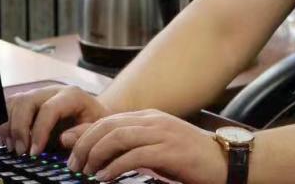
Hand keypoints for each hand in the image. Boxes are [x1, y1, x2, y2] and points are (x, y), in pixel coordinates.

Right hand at [0, 85, 112, 155]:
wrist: (92, 114)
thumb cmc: (94, 123)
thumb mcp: (96, 129)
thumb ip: (82, 134)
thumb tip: (64, 138)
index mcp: (71, 95)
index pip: (48, 109)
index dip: (38, 132)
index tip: (34, 153)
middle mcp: (52, 90)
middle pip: (26, 101)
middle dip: (19, 129)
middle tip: (21, 152)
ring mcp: (39, 93)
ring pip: (14, 102)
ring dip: (8, 126)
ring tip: (13, 147)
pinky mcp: (29, 101)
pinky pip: (8, 106)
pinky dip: (3, 122)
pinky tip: (6, 140)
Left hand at [65, 109, 228, 183]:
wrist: (225, 161)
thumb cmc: (190, 159)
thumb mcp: (158, 147)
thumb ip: (134, 146)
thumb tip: (103, 155)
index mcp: (150, 117)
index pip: (108, 119)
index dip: (85, 134)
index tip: (69, 151)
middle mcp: (154, 121)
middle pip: (108, 126)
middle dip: (85, 144)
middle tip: (73, 165)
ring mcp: (163, 134)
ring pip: (117, 137)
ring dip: (96, 155)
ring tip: (86, 172)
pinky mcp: (170, 151)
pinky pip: (134, 156)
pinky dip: (115, 167)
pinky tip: (105, 178)